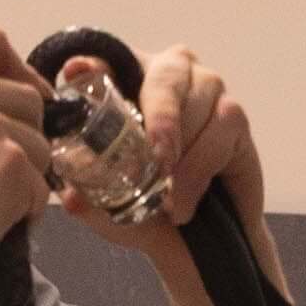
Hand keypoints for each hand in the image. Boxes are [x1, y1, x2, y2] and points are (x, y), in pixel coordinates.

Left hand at [67, 44, 267, 255]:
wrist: (196, 244)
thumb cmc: (149, 211)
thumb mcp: (110, 208)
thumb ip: (89, 199)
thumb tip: (71, 198)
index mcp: (127, 83)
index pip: (108, 60)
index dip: (97, 65)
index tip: (77, 72)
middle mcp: (168, 75)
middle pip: (164, 75)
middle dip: (160, 119)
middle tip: (156, 162)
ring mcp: (206, 88)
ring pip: (196, 106)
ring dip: (182, 158)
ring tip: (168, 202)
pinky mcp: (234, 114)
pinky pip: (220, 132)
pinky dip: (199, 172)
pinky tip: (185, 203)